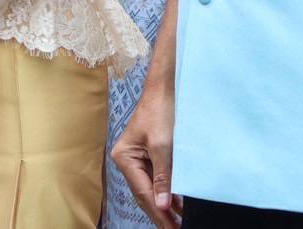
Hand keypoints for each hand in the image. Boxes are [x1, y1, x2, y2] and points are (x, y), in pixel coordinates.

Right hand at [113, 80, 179, 228]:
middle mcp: (127, 159)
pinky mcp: (149, 154)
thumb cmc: (161, 111)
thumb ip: (163, 177)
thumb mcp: (163, 146)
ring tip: (178, 221)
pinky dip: (167, 190)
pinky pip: (157, 177)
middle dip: (160, 212)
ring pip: (151, 187)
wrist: (167, 88)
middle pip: (145, 193)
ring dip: (165, 203)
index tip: (171, 228)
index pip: (143, 192)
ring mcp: (138, 157)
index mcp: (124, 157)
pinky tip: (177, 202)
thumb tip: (162, 206)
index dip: (158, 213)